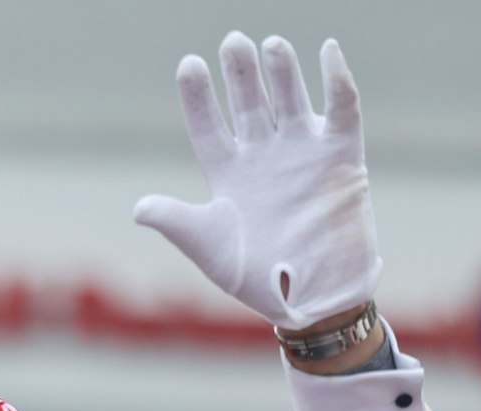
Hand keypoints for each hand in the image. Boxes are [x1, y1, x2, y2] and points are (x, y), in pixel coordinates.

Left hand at [133, 33, 378, 330]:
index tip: (189, 64)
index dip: (198, 97)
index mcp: (229, 176)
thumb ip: (176, 221)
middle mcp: (264, 158)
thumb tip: (138, 208)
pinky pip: (342, 109)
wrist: (312, 299)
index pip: (209, 126)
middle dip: (240, 74)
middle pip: (249, 103)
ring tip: (269, 44)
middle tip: (232, 41)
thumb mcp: (210, 248)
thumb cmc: (256, 280)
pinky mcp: (341, 157)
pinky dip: (337, 78)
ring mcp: (303, 154)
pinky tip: (327, 49)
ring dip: (282, 71)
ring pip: (290, 99)